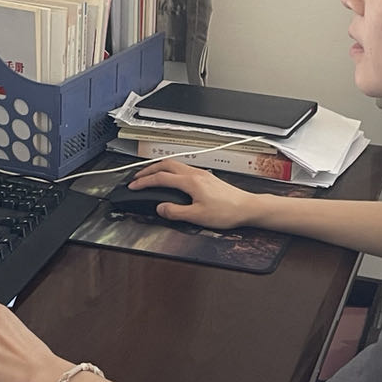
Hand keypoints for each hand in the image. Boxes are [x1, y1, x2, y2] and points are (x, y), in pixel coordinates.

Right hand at [127, 159, 264, 229]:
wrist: (247, 207)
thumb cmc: (227, 211)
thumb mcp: (197, 216)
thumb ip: (176, 212)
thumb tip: (161, 208)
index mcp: (190, 182)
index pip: (160, 178)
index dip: (144, 182)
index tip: (133, 186)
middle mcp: (195, 174)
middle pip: (166, 164)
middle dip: (149, 170)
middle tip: (138, 177)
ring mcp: (202, 174)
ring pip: (175, 164)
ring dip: (160, 168)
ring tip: (151, 176)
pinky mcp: (207, 178)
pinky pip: (184, 168)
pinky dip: (171, 171)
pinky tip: (172, 179)